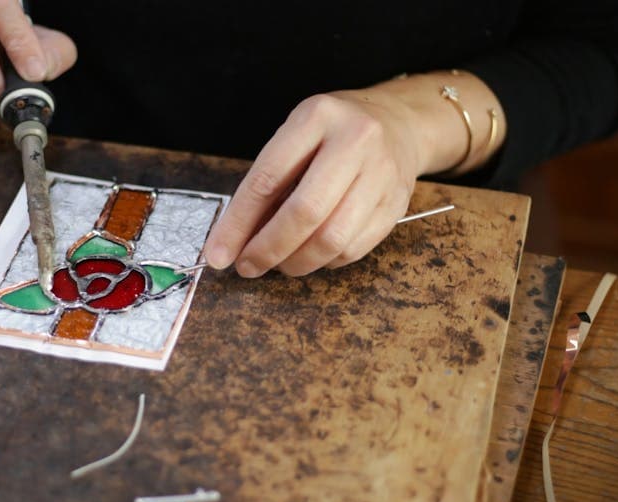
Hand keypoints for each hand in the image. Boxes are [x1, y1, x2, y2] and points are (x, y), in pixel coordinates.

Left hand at [204, 90, 424, 276]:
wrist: (399, 123)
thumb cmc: (332, 134)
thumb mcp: (296, 136)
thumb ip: (267, 182)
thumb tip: (235, 239)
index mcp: (317, 117)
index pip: (269, 178)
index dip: (239, 223)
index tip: (218, 252)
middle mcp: (355, 141)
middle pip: (305, 212)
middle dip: (268, 249)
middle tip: (247, 266)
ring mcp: (382, 174)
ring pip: (332, 239)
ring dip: (296, 262)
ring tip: (278, 263)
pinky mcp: (396, 204)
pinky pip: (353, 249)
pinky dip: (324, 261)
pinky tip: (311, 254)